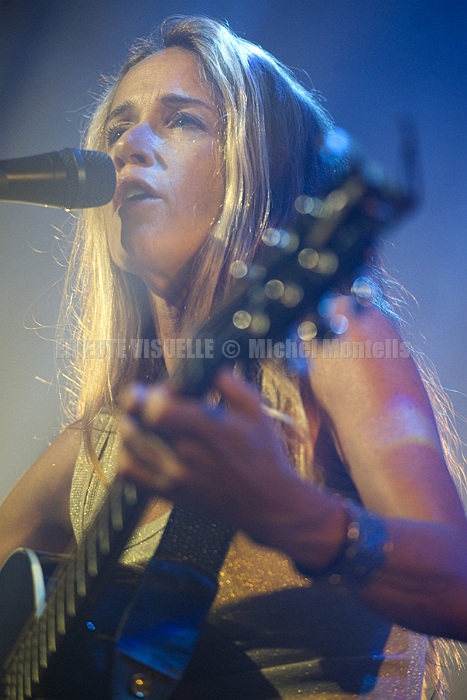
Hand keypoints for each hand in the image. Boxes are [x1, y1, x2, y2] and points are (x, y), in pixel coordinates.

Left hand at [117, 369, 314, 547]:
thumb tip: (205, 366)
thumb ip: (228, 381)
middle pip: (135, 425)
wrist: (268, 503)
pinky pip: (128, 473)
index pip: (156, 410)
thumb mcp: (256, 409)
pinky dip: (126, 455)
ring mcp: (175, 477)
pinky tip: (141, 446)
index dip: (152, 395)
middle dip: (136, 405)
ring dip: (130, 426)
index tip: (165, 392)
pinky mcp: (169, 493)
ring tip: (143, 420)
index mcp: (207, 430)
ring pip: (128, 447)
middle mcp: (186, 455)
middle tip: (149, 400)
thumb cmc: (264, 454)